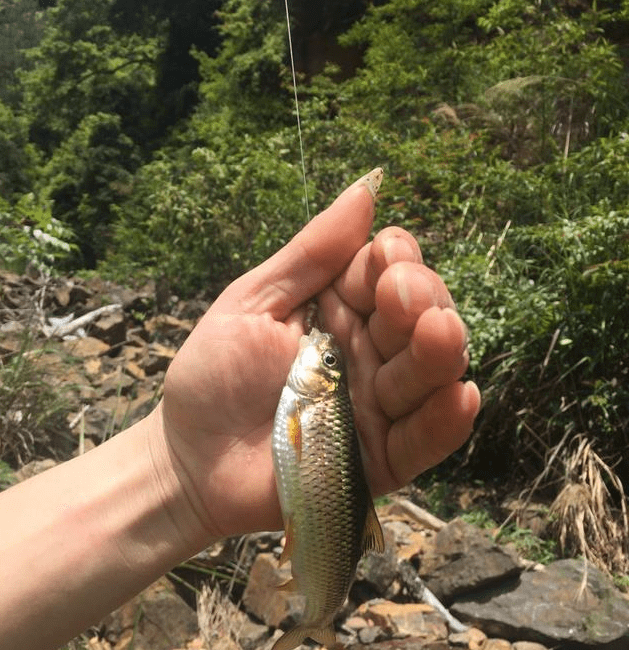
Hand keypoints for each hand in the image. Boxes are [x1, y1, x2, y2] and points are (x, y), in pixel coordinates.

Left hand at [157, 172, 479, 545]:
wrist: (188, 463)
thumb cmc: (211, 380)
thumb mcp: (251, 304)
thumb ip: (309, 255)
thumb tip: (368, 187)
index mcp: (339, 311)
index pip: (387, 273)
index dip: (396, 260)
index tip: (384, 256)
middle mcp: (367, 354)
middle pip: (419, 318)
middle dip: (421, 300)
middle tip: (401, 295)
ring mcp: (377, 408)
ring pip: (429, 376)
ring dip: (441, 352)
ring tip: (439, 333)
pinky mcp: (380, 460)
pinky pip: (423, 441)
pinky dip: (445, 422)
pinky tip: (460, 395)